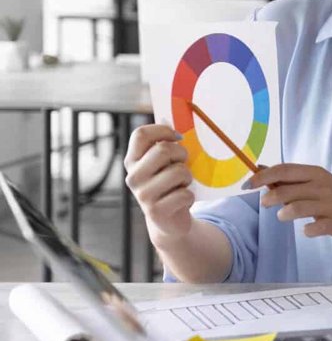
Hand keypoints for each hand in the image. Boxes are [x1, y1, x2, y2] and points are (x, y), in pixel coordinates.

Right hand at [124, 124, 194, 245]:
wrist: (169, 222)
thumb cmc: (170, 186)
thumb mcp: (165, 164)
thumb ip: (164, 145)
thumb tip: (169, 118)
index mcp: (132, 160)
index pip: (141, 134)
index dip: (163, 131)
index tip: (178, 137)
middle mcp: (133, 176)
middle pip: (164, 150)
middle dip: (182, 155)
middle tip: (183, 164)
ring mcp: (142, 195)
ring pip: (178, 172)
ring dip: (187, 178)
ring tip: (182, 185)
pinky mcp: (156, 211)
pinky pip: (185, 194)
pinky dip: (190, 196)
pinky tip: (181, 200)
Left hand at [249, 164, 331, 243]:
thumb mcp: (317, 183)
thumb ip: (291, 180)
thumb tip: (261, 170)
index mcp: (316, 173)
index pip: (284, 170)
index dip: (262, 177)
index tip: (247, 185)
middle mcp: (323, 186)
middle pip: (286, 190)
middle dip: (270, 198)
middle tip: (265, 204)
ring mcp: (330, 205)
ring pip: (296, 209)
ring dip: (284, 214)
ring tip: (284, 216)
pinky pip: (312, 228)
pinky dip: (306, 230)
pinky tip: (308, 229)